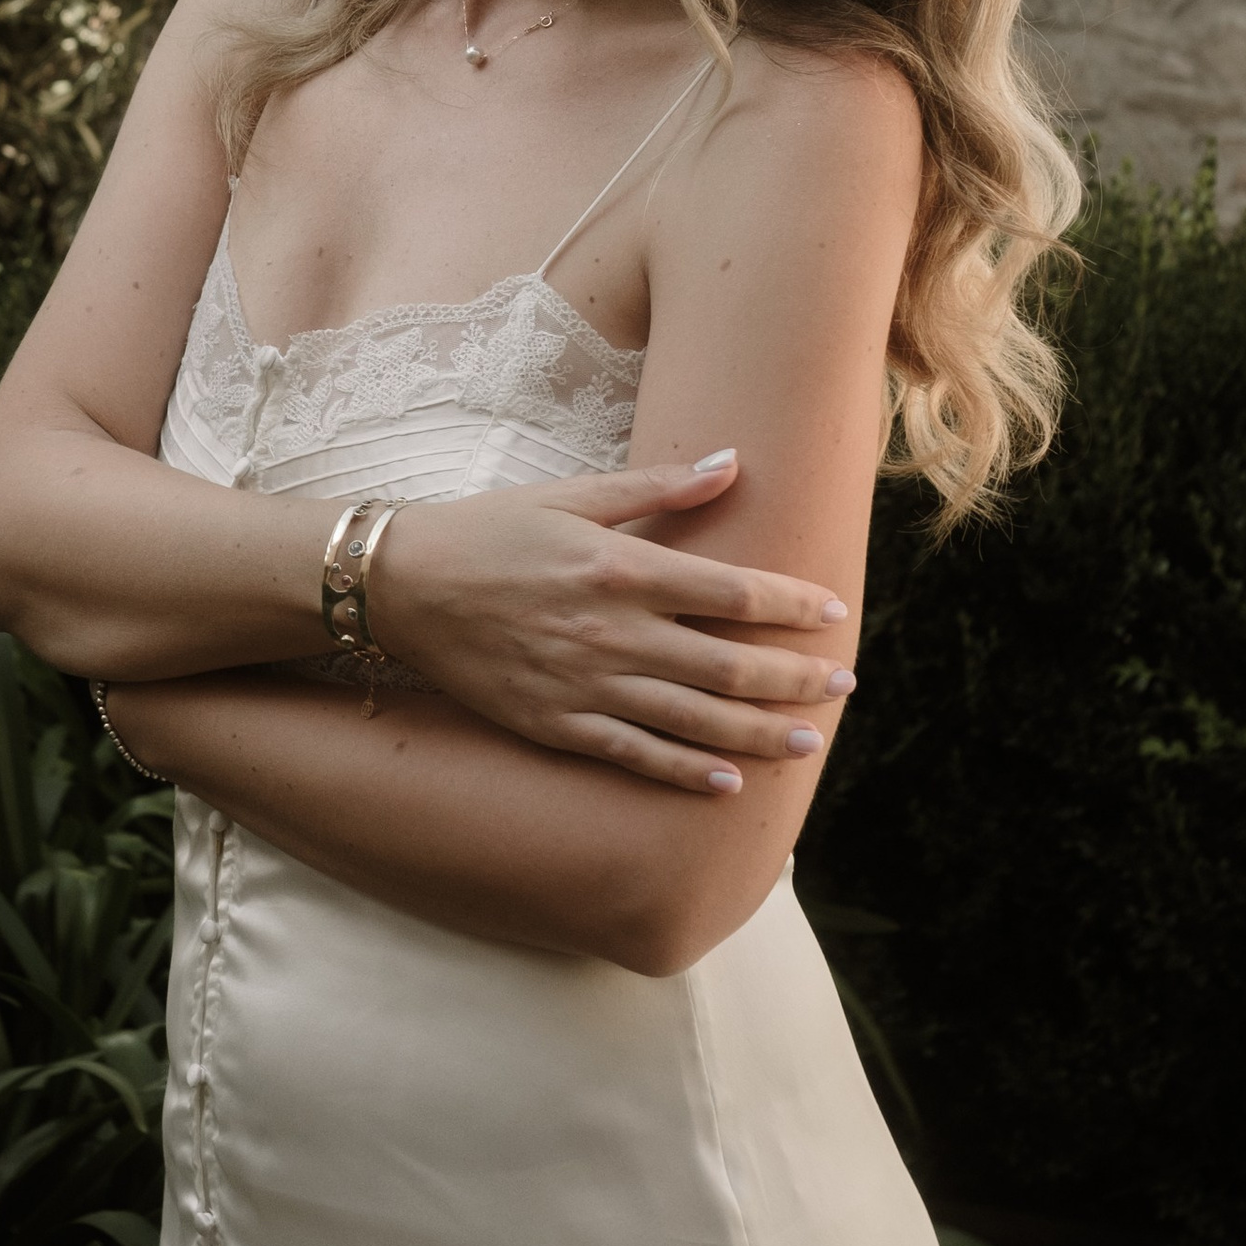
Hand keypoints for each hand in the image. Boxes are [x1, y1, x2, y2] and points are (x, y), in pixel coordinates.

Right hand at [365, 453, 854, 794]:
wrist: (401, 586)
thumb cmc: (488, 531)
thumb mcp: (572, 494)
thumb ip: (656, 486)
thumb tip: (731, 462)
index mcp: (619, 568)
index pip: (729, 593)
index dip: (790, 605)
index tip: (832, 612)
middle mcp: (611, 633)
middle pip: (727, 666)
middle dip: (795, 678)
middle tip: (843, 683)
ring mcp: (586, 686)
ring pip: (694, 722)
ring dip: (759, 735)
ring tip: (807, 742)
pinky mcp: (558, 725)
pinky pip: (637, 756)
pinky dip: (686, 773)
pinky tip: (729, 783)